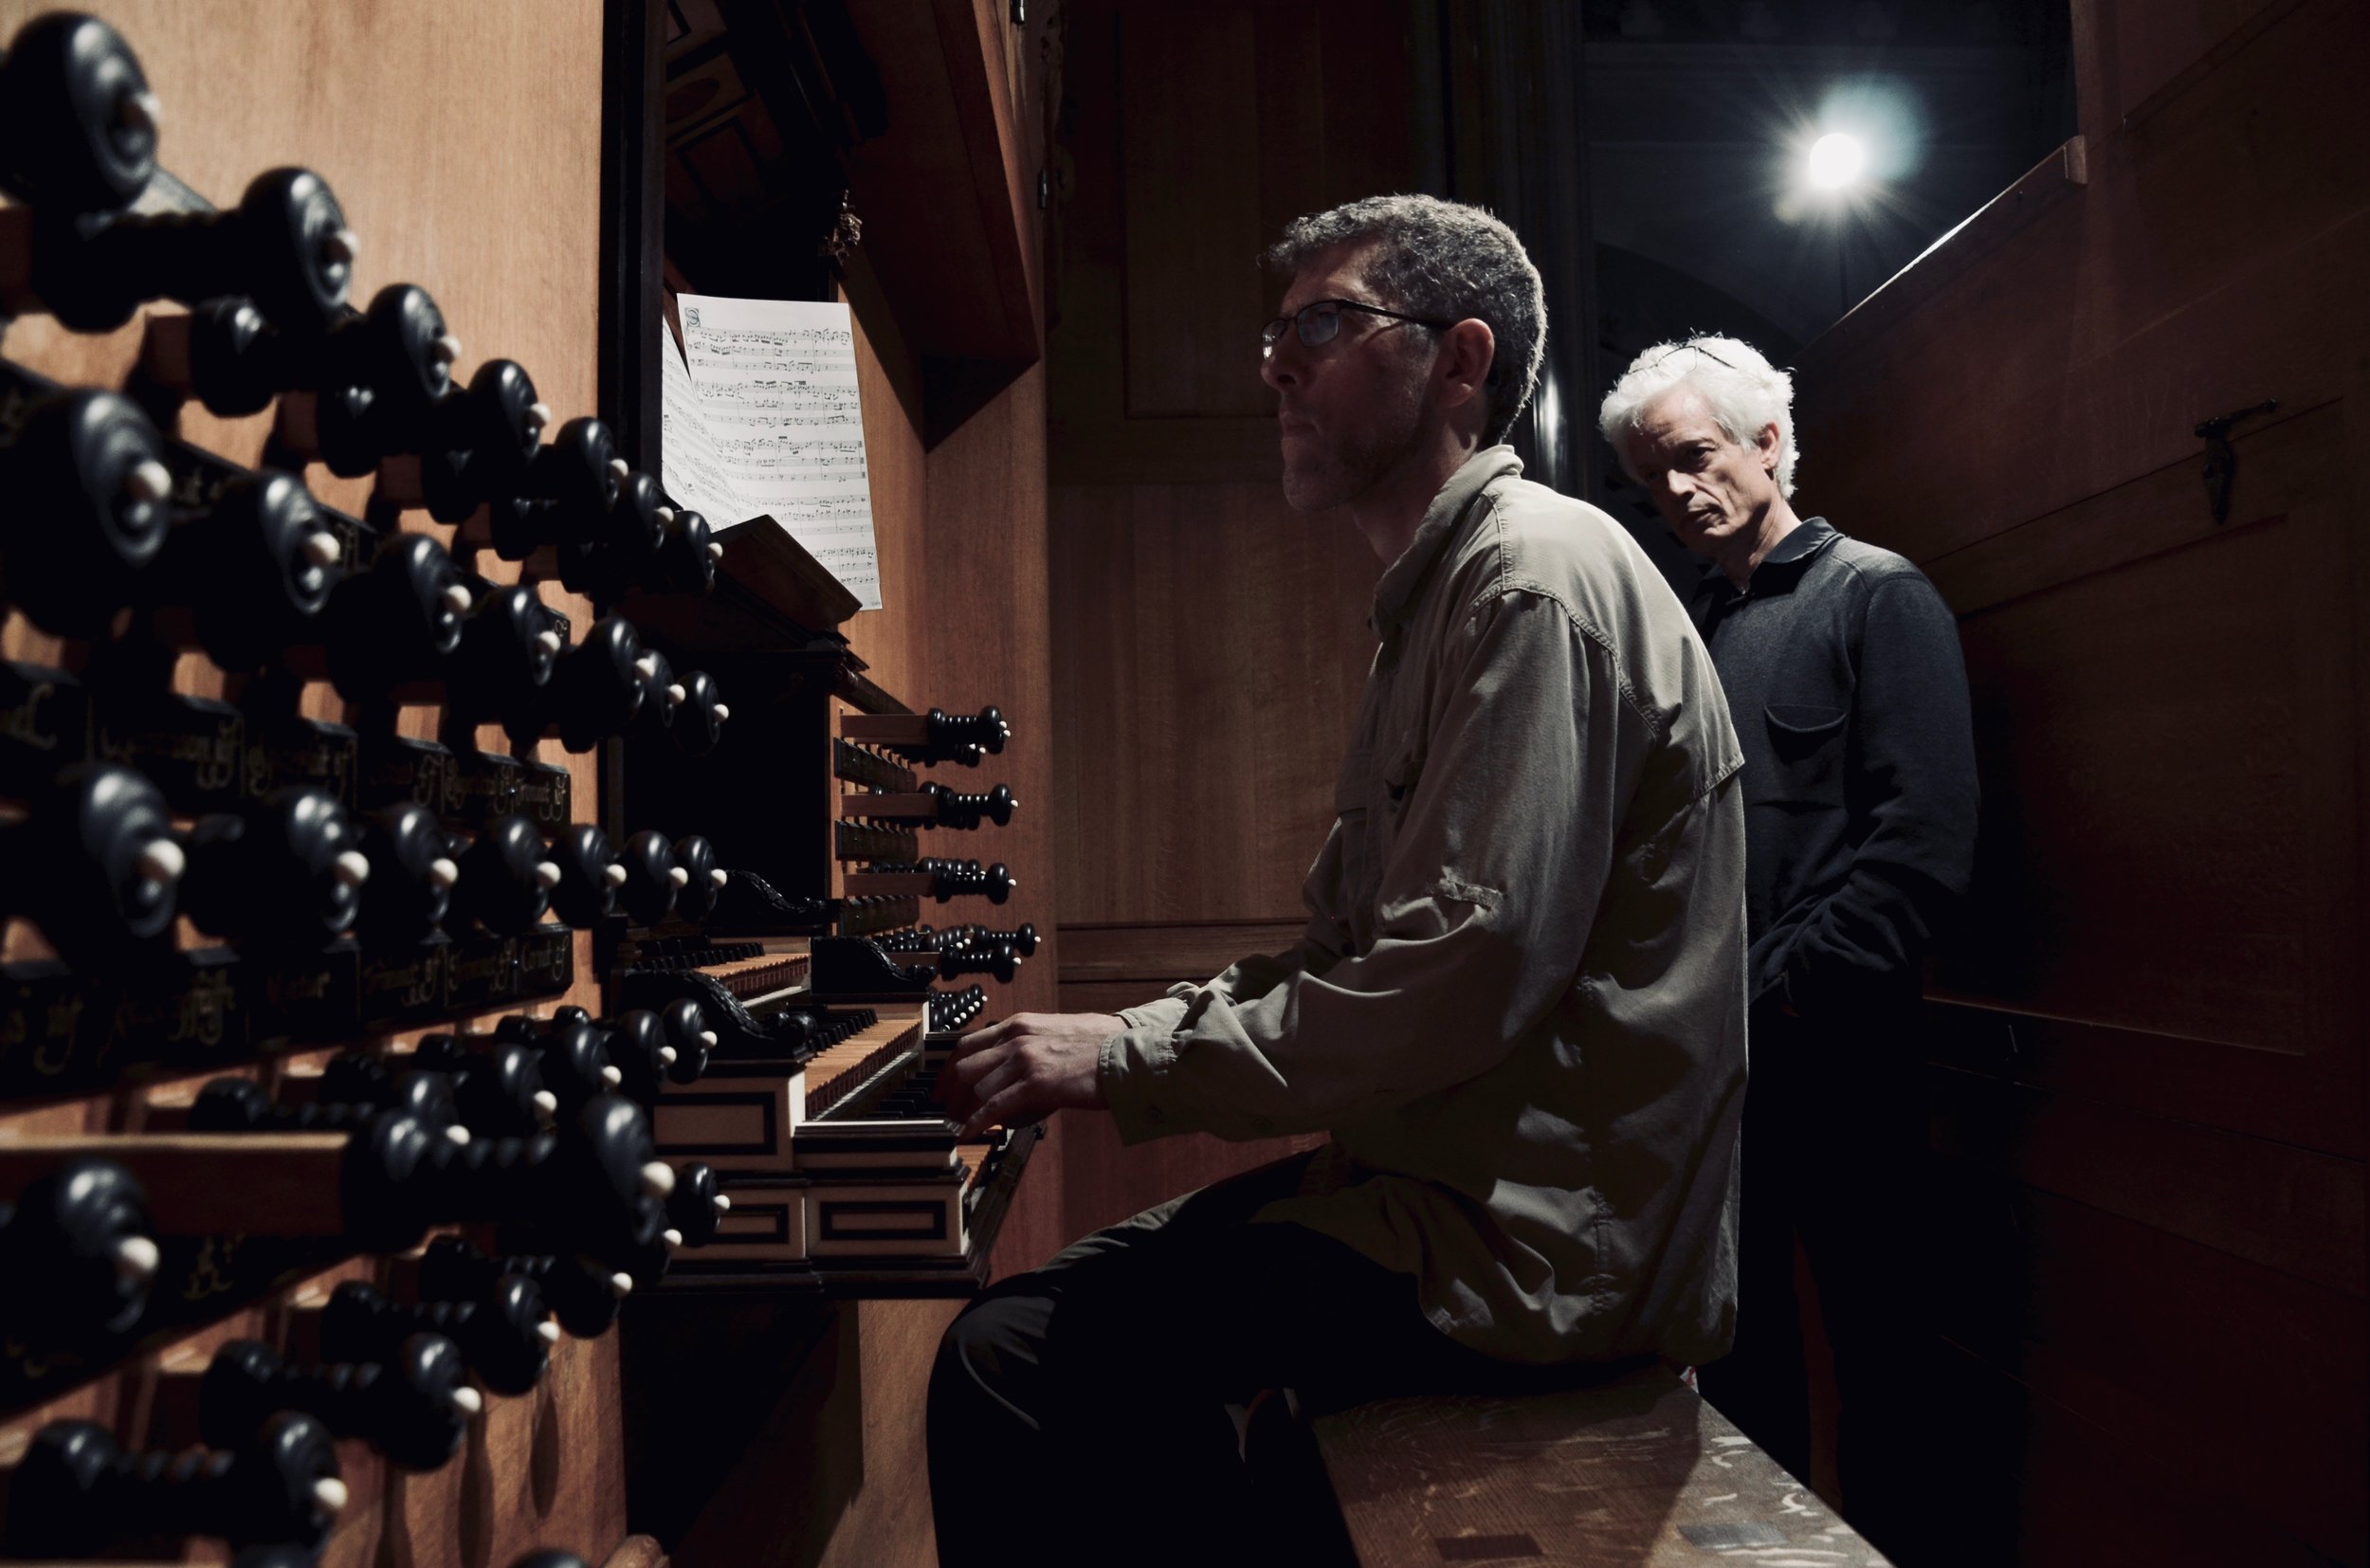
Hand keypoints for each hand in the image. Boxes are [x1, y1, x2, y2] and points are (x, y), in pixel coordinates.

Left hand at [936, 1011, 1121, 1136]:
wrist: (1126, 1054)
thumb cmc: (1099, 1047)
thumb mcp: (1054, 1034)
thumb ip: (1027, 1047)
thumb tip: (1009, 1073)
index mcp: (1018, 1024)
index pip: (967, 1044)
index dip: (948, 1069)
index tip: (942, 1086)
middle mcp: (1016, 1037)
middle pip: (963, 1065)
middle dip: (949, 1092)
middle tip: (944, 1111)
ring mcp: (1025, 1059)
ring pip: (976, 1087)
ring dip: (963, 1110)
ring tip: (959, 1125)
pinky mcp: (1036, 1083)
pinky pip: (993, 1106)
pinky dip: (976, 1121)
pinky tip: (969, 1133)